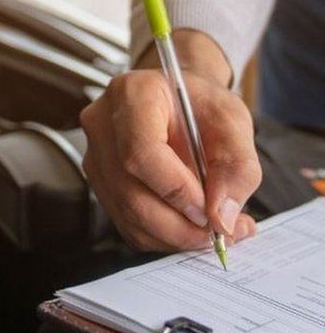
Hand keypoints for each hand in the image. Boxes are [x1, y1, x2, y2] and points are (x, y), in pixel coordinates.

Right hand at [80, 31, 261, 250]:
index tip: (210, 212)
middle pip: (130, 193)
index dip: (176, 190)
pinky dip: (162, 236)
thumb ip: (237, 166)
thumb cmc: (201, 104)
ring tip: (213, 231)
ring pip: (128, 215)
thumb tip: (222, 217)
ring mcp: (95, 157)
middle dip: (178, 225)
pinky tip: (189, 228)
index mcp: (133, 95)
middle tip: (219, 233)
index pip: (141, 152)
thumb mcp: (232, 121)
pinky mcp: (100, 184)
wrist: (178, 102)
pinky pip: (127, 224)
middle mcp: (102, 126)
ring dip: (174, 236)